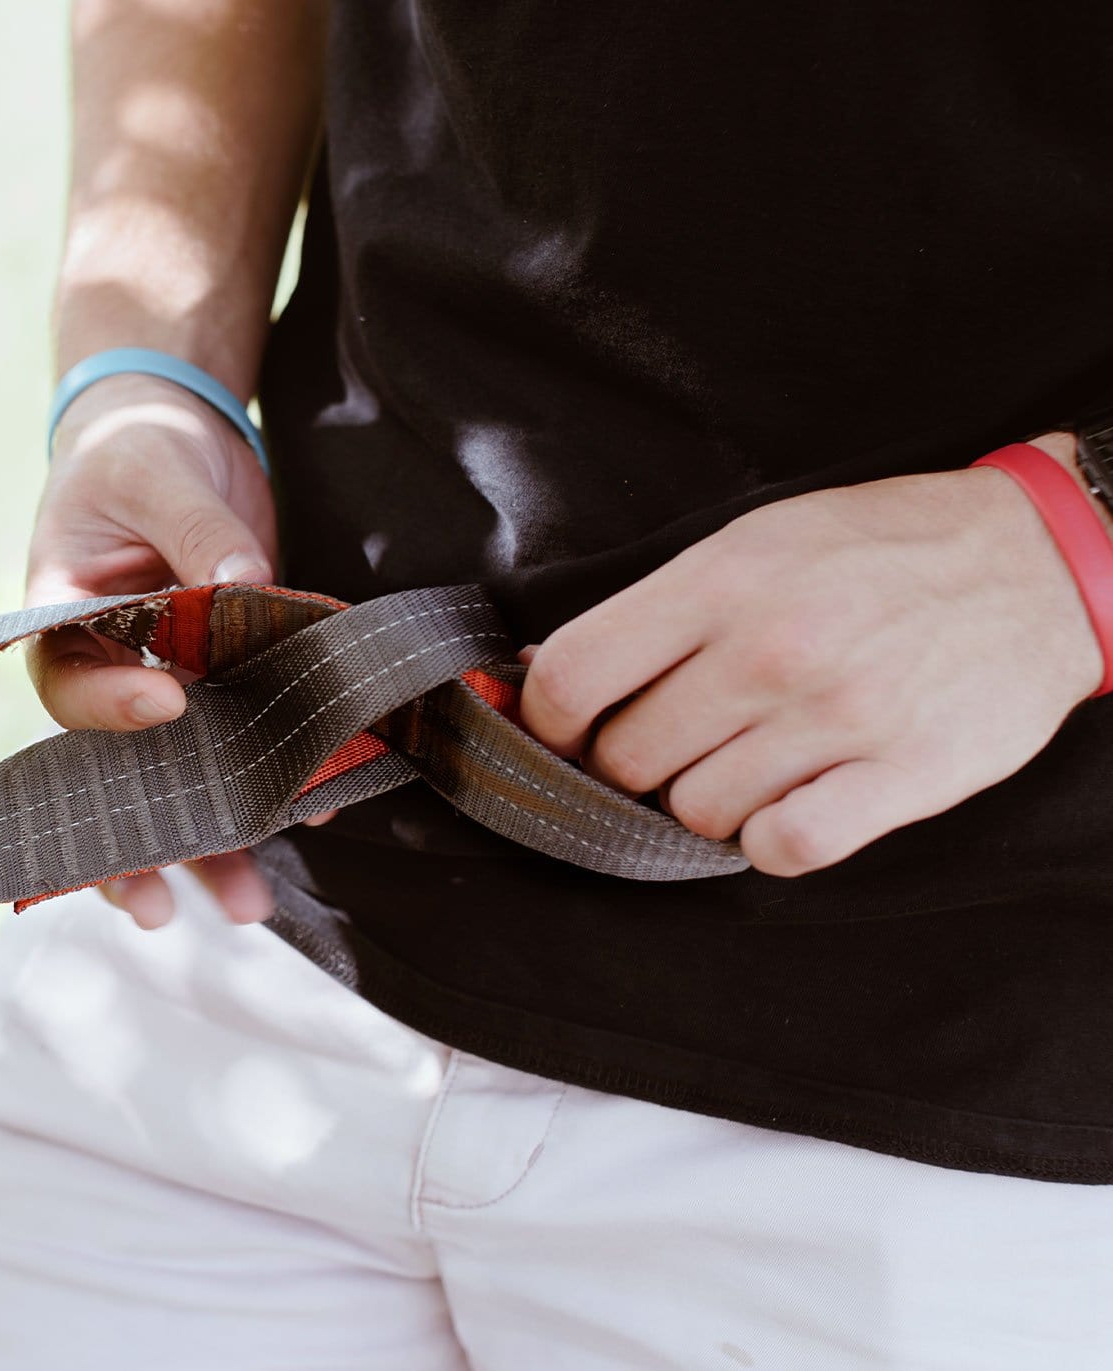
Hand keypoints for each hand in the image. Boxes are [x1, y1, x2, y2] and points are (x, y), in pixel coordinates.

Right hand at [24, 373, 325, 929]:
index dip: (109, 708)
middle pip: (113, 774)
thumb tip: (244, 583)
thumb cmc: (137, 448)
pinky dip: (282, 780)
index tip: (166, 706)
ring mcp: (169, 685)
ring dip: (214, 844)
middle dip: (140, 841)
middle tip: (159, 904)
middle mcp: (109, 671)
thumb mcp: (156, 470)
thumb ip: (197, 529)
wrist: (175, 437)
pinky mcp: (227, 682)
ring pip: (181, 782)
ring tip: (247, 906)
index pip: (69, 686)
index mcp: (60, 622)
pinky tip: (318, 810)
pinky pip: (247, 742)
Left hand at [517, 440, 1105, 877]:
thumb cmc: (882, 549)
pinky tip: (787, 804)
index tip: (563, 731)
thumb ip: (656, 610)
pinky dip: (769, 841)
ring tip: (747, 760)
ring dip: (704, 802)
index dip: (546, 720)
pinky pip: (783, 849)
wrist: (1042, 561)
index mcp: (723, 580)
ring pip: (696, 813)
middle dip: (630, 762)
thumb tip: (544, 671)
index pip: (574, 677)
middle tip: (674, 741)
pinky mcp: (906, 776)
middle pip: (627, 757)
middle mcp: (772, 649)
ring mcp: (839, 717)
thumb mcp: (756, 541)